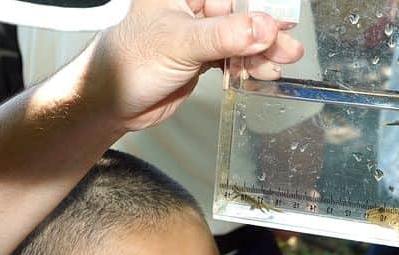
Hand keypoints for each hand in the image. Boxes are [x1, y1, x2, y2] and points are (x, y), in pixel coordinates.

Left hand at [87, 0, 304, 131]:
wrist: (111, 102)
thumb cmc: (128, 62)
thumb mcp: (180, 43)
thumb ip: (224, 35)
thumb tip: (264, 27)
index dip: (257, 7)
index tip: (281, 17)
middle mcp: (190, 7)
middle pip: (240, 14)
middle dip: (266, 31)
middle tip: (288, 44)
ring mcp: (197, 33)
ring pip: (240, 37)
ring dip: (262, 51)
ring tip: (283, 61)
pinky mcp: (201, 57)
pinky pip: (233, 56)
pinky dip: (249, 65)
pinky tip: (265, 72)